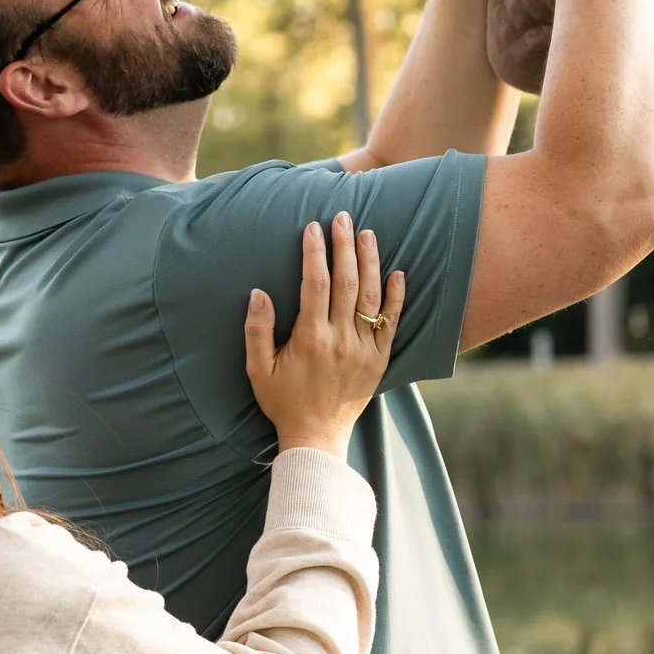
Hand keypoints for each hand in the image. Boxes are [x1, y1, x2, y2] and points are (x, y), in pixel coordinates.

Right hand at [244, 213, 405, 455]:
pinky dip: (396, 296)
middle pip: (345, 282)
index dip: (314, 252)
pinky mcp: (380, 359)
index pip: (314, 283)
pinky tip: (398, 272)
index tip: (312, 228)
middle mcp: (340, 340)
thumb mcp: (258, 370)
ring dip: (370, 261)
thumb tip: (259, 293)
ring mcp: (364, 349)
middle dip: (344, 246)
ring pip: (370, 296)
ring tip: (368, 233)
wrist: (316, 437)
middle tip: (342, 217)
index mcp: (310, 338)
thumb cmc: (283, 402)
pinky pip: (392, 322)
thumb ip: (256, 330)